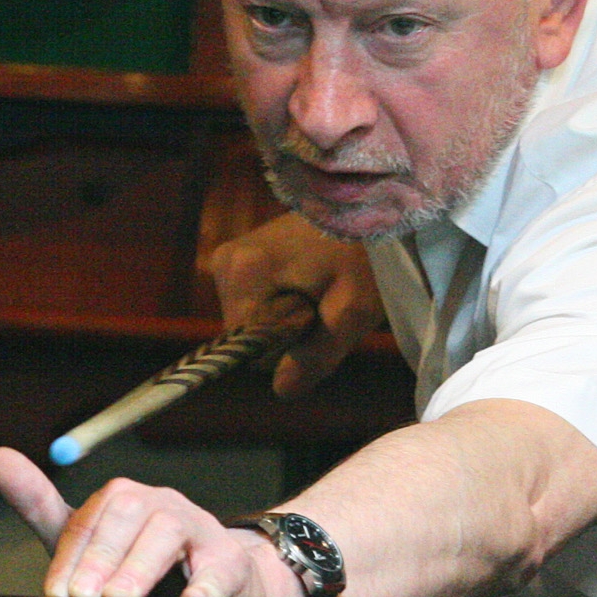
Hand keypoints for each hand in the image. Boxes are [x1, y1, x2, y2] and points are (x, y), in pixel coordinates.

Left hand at [0, 448, 305, 596]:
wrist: (223, 587)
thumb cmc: (144, 566)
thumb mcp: (90, 539)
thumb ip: (42, 505)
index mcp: (124, 500)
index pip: (90, 516)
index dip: (70, 554)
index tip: (55, 592)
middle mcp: (161, 506)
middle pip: (130, 511)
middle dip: (102, 554)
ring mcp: (201, 531)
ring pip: (170, 530)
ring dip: (139, 566)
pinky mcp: (233, 565)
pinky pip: (221, 569)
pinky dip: (205, 587)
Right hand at [204, 213, 385, 396]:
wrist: (369, 206)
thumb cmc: (367, 254)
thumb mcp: (353, 310)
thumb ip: (316, 354)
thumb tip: (282, 390)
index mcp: (245, 272)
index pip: (250, 346)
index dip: (288, 344)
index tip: (320, 311)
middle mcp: (226, 262)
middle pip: (248, 335)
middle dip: (287, 331)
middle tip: (326, 298)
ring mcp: (229, 259)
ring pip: (252, 323)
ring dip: (288, 318)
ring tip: (321, 286)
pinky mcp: (238, 259)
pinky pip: (255, 305)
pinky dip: (283, 303)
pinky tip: (309, 281)